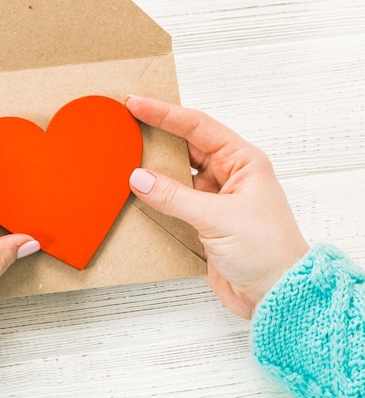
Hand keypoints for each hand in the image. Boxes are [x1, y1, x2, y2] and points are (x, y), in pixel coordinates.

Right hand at [126, 96, 308, 318]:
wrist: (276, 295)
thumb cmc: (267, 251)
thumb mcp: (219, 218)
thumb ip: (174, 196)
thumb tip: (138, 178)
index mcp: (243, 162)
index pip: (198, 127)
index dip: (165, 113)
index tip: (135, 104)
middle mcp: (228, 175)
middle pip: (185, 147)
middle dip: (156, 136)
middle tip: (124, 124)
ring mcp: (215, 199)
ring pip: (177, 174)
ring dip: (153, 168)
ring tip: (124, 155)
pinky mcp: (203, 221)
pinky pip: (174, 200)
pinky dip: (155, 196)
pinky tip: (136, 192)